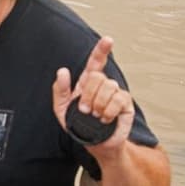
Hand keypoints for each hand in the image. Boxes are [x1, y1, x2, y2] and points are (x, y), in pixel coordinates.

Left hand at [52, 37, 133, 152]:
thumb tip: (62, 71)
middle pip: (98, 76)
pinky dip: (108, 111)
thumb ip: (59, 90)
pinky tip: (105, 119)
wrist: (96, 145)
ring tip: (95, 116)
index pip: (96, 62)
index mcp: (88, 83)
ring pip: (109, 86)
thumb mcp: (61, 109)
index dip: (101, 50)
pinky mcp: (125, 105)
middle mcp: (104, 85)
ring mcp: (116, 94)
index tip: (108, 40)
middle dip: (88, 95)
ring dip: (98, 104)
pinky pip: (118, 100)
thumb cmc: (80, 126)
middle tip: (84, 110)